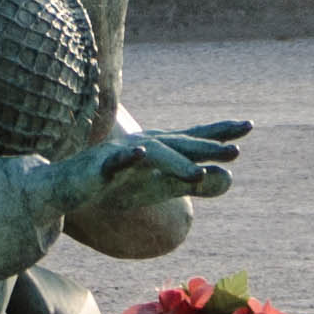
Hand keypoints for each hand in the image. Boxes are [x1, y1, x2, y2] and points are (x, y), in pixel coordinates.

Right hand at [42, 124, 244, 217]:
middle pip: (179, 144)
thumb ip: (191, 181)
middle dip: (205, 147)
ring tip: (197, 175)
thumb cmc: (114, 185)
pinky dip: (128, 158)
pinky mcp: (100, 168)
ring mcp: (121, 154)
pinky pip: (115, 162)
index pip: (194, 138)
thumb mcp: (156, 187)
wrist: (66, 186)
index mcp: (160, 148)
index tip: (247, 126)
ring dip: (175, 163)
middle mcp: (144, 144)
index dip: (219, 132)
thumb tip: (230, 178)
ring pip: (153, 156)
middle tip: (235, 150)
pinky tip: (141, 153)